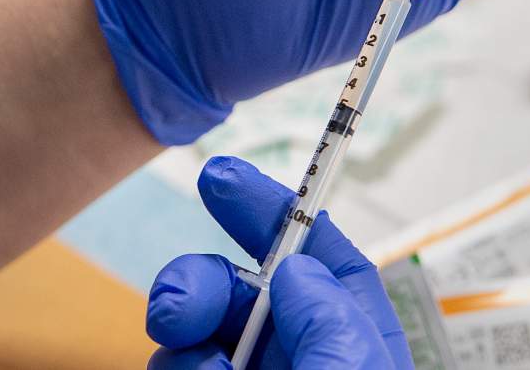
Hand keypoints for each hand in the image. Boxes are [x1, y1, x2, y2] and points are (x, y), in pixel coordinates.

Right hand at [145, 156, 410, 368]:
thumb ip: (332, 321)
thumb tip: (296, 269)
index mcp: (354, 343)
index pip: (320, 256)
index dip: (274, 210)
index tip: (223, 178)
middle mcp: (299, 357)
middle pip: (241, 287)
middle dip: (199, 277)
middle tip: (176, 305)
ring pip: (197, 327)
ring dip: (183, 330)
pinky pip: (175, 367)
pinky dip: (175, 368)